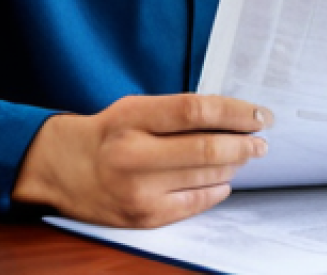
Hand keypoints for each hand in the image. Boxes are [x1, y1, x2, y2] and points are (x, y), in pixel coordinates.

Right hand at [11, 93, 270, 226]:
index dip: (236, 112)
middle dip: (244, 144)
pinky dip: (216, 189)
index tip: (260, 115)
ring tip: (244, 155)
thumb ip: (177, 112)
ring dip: (234, 165)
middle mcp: (134, 155)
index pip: (196, 110)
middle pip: (207, 148)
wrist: (65, 168)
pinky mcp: (144, 217)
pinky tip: (224, 179)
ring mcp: (140, 190)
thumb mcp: (135, 108)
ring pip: (206, 176)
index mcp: (133, 118)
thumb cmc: (109, 132)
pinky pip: (195, 202)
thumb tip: (232, 117)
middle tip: (261, 141)